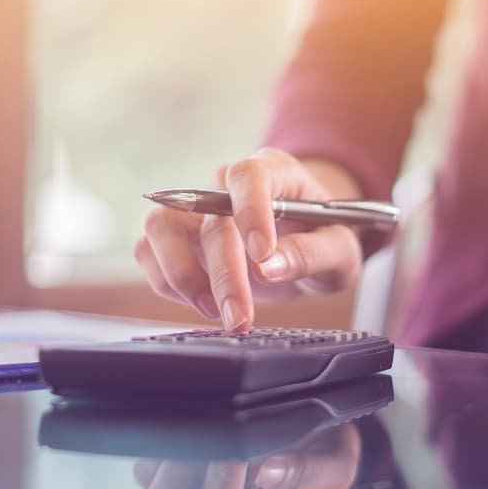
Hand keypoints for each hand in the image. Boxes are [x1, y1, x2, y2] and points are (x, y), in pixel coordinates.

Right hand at [135, 149, 364, 329]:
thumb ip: (312, 253)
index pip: (249, 176)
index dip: (250, 212)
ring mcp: (195, 209)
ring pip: (161, 227)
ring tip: (215, 310)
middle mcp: (225, 185)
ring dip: (182, 275)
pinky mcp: (176, 237)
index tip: (263, 257)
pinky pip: (148, 252)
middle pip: (208, 217)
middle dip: (223, 273)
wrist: (305, 240)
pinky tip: (203, 302)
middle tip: (240, 317)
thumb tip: (268, 266)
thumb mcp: (339, 248)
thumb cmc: (324, 236)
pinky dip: (167, 283)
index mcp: (273, 171)